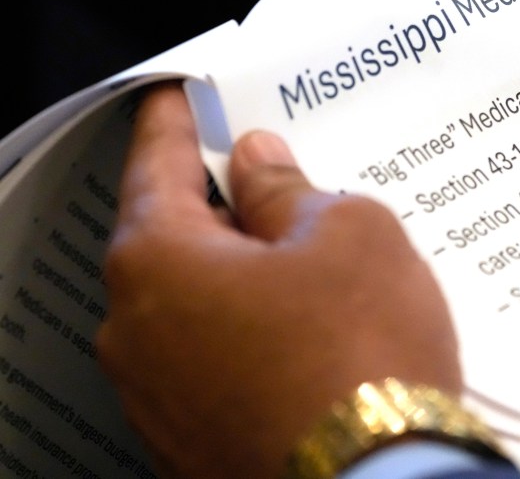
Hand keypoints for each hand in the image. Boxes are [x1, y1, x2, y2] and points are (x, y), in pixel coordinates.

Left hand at [97, 83, 460, 478]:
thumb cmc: (363, 357)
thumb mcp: (349, 233)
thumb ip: (291, 188)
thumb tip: (258, 166)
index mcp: (160, 262)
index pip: (155, 165)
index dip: (174, 123)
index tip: (179, 97)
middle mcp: (138, 332)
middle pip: (174, 238)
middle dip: (224, 204)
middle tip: (272, 177)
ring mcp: (161, 396)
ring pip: (197, 303)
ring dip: (244, 274)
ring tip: (314, 262)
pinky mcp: (193, 440)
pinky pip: (214, 358)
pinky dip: (251, 331)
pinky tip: (309, 329)